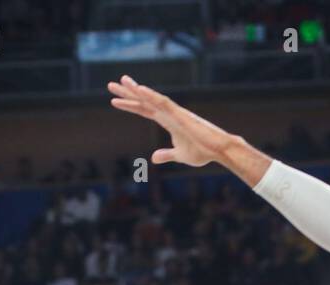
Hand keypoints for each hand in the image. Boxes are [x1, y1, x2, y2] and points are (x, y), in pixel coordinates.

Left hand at [107, 75, 232, 167]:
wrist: (218, 150)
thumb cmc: (202, 151)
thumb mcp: (179, 155)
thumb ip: (166, 154)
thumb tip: (153, 157)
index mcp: (168, 121)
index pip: (144, 110)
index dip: (130, 105)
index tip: (114, 100)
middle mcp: (169, 113)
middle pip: (144, 101)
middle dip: (128, 92)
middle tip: (111, 84)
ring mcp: (174, 112)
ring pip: (151, 98)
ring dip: (136, 90)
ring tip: (121, 82)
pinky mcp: (180, 114)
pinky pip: (163, 103)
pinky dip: (151, 96)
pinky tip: (139, 90)